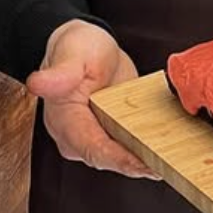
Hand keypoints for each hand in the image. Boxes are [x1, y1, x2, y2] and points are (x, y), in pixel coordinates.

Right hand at [26, 20, 157, 179]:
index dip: (121, 160)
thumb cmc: (76, 47)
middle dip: (138, 165)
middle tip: (171, 167)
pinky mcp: (108, 136)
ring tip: (176, 163)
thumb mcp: (72, 53)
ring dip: (145, 160)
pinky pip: (127, 147)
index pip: (94, 149)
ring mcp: (92, 139)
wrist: (84, 44)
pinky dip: (146, 149)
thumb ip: (60, 73)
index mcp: (64, 121)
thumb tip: (36, 84)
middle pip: (109, 159)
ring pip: (120, 157)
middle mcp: (75, 138)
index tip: (146, 166)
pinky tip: (171, 150)